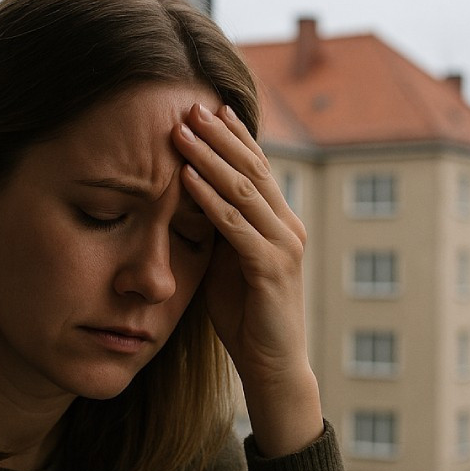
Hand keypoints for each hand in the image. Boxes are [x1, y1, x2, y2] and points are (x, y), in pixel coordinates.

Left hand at [173, 103, 322, 456]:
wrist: (272, 365)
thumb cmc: (246, 316)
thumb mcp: (227, 262)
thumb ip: (218, 229)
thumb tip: (190, 195)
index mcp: (279, 222)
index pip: (257, 168)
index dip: (233, 136)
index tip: (209, 107)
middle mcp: (287, 226)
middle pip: (252, 168)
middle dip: (219, 136)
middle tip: (190, 105)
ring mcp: (283, 246)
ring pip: (244, 190)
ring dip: (210, 158)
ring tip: (181, 131)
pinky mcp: (270, 269)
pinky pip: (235, 226)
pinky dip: (210, 199)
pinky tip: (187, 178)